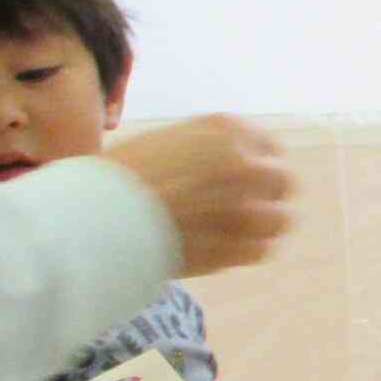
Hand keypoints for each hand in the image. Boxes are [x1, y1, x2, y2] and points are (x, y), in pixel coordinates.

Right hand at [103, 114, 293, 275]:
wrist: (96, 218)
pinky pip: (260, 250)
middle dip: (268, 194)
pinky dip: (247, 250)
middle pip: (284, 182)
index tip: (249, 178)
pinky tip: (224, 248)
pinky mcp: (234, 246)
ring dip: (262, 224)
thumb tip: (238, 164)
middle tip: (245, 206)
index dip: (260, 165)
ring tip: (237, 230)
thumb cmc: (119, 177)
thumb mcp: (167, 142)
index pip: (271, 148)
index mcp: (225, 130)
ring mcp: (243, 206)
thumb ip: (208, 150)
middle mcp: (243, 165)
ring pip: (279, 219)